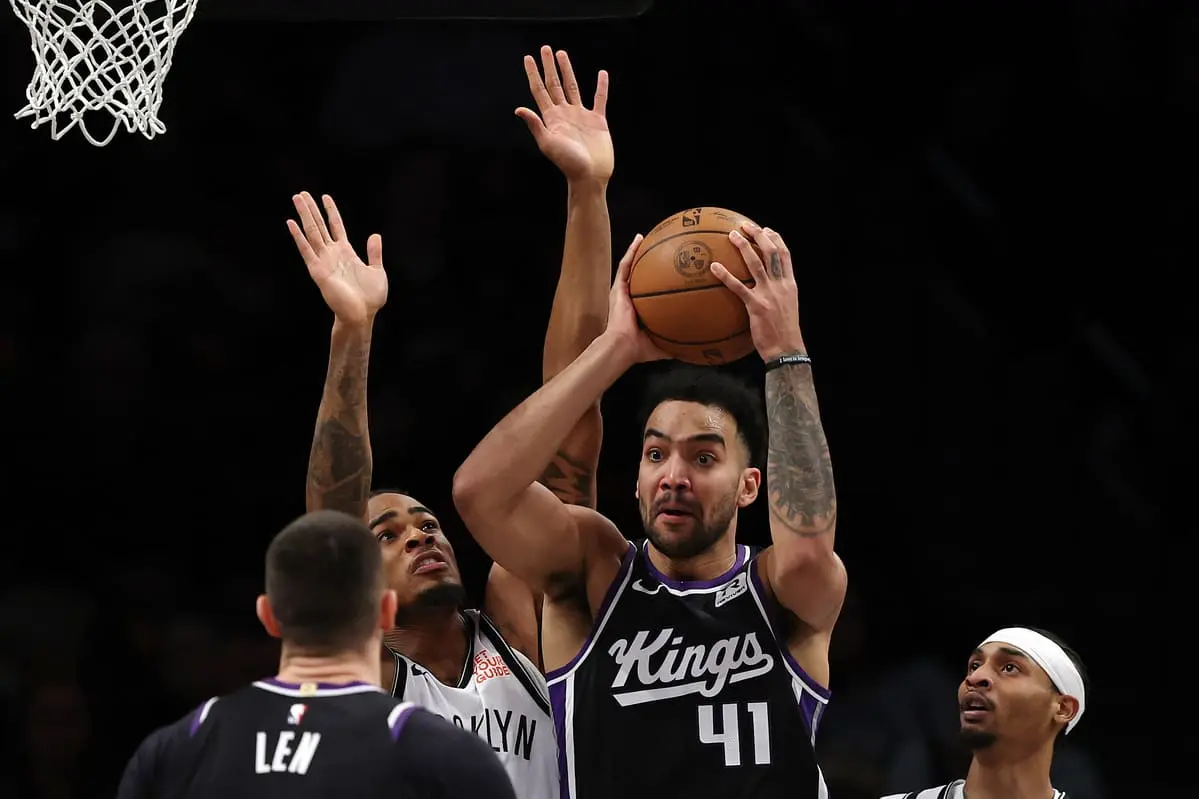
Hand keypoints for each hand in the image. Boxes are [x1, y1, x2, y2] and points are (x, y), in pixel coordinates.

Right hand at [287, 192, 386, 326]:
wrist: (362, 314)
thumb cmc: (370, 298)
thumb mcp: (377, 271)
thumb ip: (374, 253)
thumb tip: (375, 235)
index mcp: (346, 252)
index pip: (336, 226)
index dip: (331, 211)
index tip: (325, 196)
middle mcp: (332, 254)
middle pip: (319, 226)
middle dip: (311, 209)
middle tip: (302, 193)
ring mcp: (324, 261)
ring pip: (312, 233)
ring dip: (304, 216)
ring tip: (297, 199)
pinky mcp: (318, 271)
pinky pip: (306, 250)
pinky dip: (298, 237)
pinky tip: (291, 223)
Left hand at [515, 46, 613, 184]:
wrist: (589, 175)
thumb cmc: (568, 162)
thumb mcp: (548, 143)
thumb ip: (535, 124)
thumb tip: (519, 109)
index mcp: (551, 118)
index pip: (540, 90)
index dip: (534, 74)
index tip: (528, 58)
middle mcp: (564, 114)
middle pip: (555, 84)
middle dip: (549, 67)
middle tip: (545, 49)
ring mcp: (581, 116)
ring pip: (573, 87)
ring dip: (567, 71)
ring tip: (562, 54)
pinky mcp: (598, 121)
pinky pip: (599, 99)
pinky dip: (601, 86)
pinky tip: (601, 74)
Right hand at [603, 234, 671, 364]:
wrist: (623, 347)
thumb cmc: (639, 349)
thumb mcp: (662, 345)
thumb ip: (676, 344)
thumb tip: (693, 352)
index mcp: (639, 310)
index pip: (648, 291)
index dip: (657, 281)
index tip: (669, 272)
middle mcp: (630, 298)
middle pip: (639, 275)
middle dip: (646, 263)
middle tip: (659, 250)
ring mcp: (622, 292)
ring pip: (630, 266)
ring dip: (636, 252)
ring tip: (645, 237)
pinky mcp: (617, 288)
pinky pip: (625, 266)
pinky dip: (631, 251)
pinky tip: (639, 239)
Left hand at [710, 222, 806, 360]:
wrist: (786, 350)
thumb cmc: (783, 331)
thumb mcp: (786, 307)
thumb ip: (778, 293)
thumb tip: (765, 285)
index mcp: (790, 284)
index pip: (785, 254)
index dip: (776, 239)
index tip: (766, 229)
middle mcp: (781, 285)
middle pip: (772, 252)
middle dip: (759, 235)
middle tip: (745, 226)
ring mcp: (769, 294)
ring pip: (756, 263)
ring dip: (744, 247)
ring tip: (731, 235)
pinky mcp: (756, 306)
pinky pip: (739, 287)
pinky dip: (726, 275)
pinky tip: (714, 267)